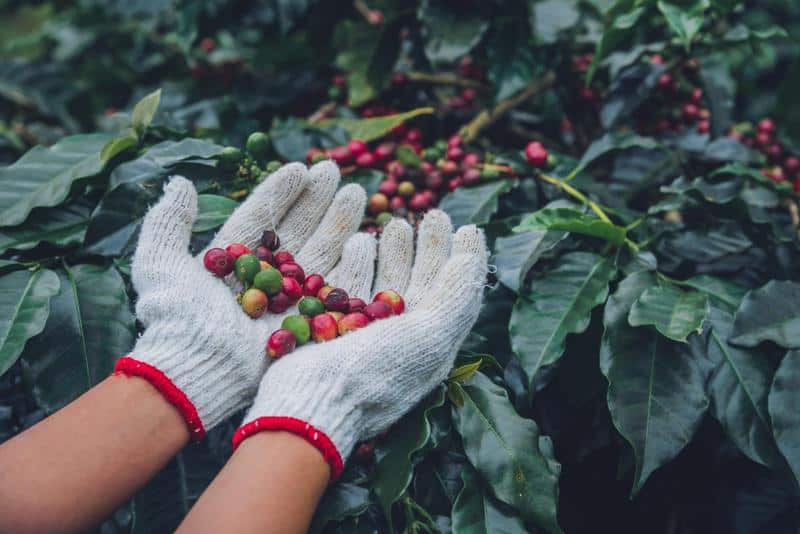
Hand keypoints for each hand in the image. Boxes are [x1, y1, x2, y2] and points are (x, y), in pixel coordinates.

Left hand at [116, 161, 365, 438]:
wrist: (200, 367)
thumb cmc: (176, 319)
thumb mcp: (160, 263)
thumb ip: (167, 221)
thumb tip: (179, 183)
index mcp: (232, 261)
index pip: (260, 217)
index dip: (280, 192)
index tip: (301, 167)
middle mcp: (263, 278)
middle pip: (296, 230)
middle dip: (317, 200)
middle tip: (336, 171)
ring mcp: (287, 300)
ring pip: (319, 253)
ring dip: (339, 222)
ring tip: (358, 192)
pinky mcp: (308, 321)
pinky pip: (334, 287)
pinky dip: (351, 262)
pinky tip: (366, 237)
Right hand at [233, 210, 487, 477]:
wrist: (309, 404)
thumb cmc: (374, 373)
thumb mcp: (429, 337)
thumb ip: (455, 298)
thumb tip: (470, 259)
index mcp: (432, 343)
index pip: (456, 294)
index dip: (465, 260)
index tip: (467, 227)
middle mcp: (402, 338)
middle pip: (422, 282)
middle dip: (429, 247)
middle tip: (433, 214)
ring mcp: (366, 332)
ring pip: (388, 281)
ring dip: (395, 249)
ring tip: (397, 222)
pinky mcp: (333, 325)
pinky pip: (353, 286)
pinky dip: (360, 262)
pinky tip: (360, 239)